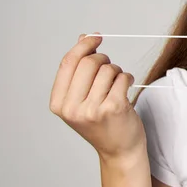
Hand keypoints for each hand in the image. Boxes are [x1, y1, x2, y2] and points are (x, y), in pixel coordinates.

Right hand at [50, 33, 146, 161]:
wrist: (119, 150)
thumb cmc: (102, 122)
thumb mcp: (82, 98)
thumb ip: (79, 69)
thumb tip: (83, 37)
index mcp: (59, 104)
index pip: (68, 63)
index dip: (83, 45)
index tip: (95, 36)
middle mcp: (72, 108)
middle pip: (88, 62)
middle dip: (103, 59)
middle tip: (109, 68)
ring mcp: (93, 109)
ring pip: (108, 69)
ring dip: (116, 71)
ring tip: (117, 85)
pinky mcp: (114, 108)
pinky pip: (122, 77)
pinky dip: (127, 78)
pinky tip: (126, 88)